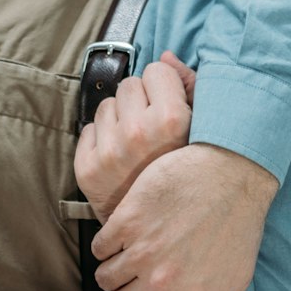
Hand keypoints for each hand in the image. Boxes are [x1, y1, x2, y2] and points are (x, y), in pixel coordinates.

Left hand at [74, 55, 195, 221]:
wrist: (167, 234)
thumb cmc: (190, 178)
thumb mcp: (203, 131)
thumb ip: (190, 87)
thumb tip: (164, 56)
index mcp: (172, 121)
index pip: (157, 71)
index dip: (164, 86)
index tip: (170, 105)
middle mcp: (137, 133)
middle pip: (130, 84)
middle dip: (140, 100)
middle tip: (152, 127)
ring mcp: (108, 152)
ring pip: (107, 105)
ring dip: (120, 118)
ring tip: (137, 144)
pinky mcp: (87, 169)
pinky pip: (88, 130)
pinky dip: (102, 139)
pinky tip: (121, 157)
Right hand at [92, 141, 277, 290]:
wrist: (232, 176)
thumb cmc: (238, 230)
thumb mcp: (235, 285)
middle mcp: (161, 283)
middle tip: (131, 280)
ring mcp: (141, 251)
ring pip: (104, 277)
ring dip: (111, 271)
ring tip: (126, 256)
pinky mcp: (127, 221)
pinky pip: (100, 246)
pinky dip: (105, 244)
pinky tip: (122, 235)